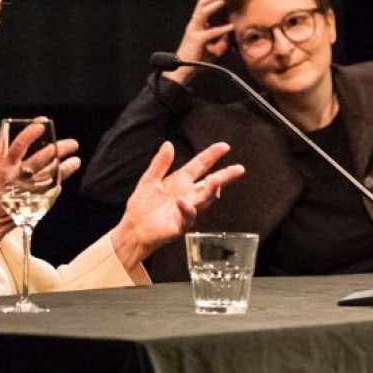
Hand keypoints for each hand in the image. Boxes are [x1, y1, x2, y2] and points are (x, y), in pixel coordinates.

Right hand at [0, 122, 81, 276]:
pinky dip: (57, 184)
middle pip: (40, 160)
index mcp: (2, 168)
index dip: (30, 134)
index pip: (18, 146)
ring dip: (64, 168)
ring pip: (48, 176)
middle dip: (58, 150)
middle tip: (71, 144)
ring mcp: (25, 192)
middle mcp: (15, 179)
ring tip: (75, 160)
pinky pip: (48, 193)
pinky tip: (65, 177)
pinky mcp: (31, 205)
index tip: (42, 124)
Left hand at [109, 141, 245, 269]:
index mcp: (180, 181)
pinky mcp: (181, 225)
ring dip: (211, 190)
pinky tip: (182, 201)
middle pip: (210, 184)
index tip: (224, 147)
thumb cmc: (142, 206)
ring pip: (204, 199)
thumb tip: (168, 144)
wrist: (133, 228)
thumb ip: (160, 163)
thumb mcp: (149, 180)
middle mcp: (188, 195)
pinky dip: (187, 209)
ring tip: (217, 179)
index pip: (200, 166)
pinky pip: (188, 217)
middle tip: (238, 169)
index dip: (212, 156)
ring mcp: (186, 210)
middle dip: (225, 176)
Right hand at [165, 0, 233, 84]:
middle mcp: (193, 27)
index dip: (210, 3)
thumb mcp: (212, 51)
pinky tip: (230, 27)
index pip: (201, 10)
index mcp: (195, 28)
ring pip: (202, 13)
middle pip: (200, 7)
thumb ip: (221, 44)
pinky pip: (211, 31)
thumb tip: (229, 37)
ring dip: (213, 6)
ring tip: (223, 1)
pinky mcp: (197, 39)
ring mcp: (193, 31)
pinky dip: (222, 28)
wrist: (182, 70)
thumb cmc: (196, 61)